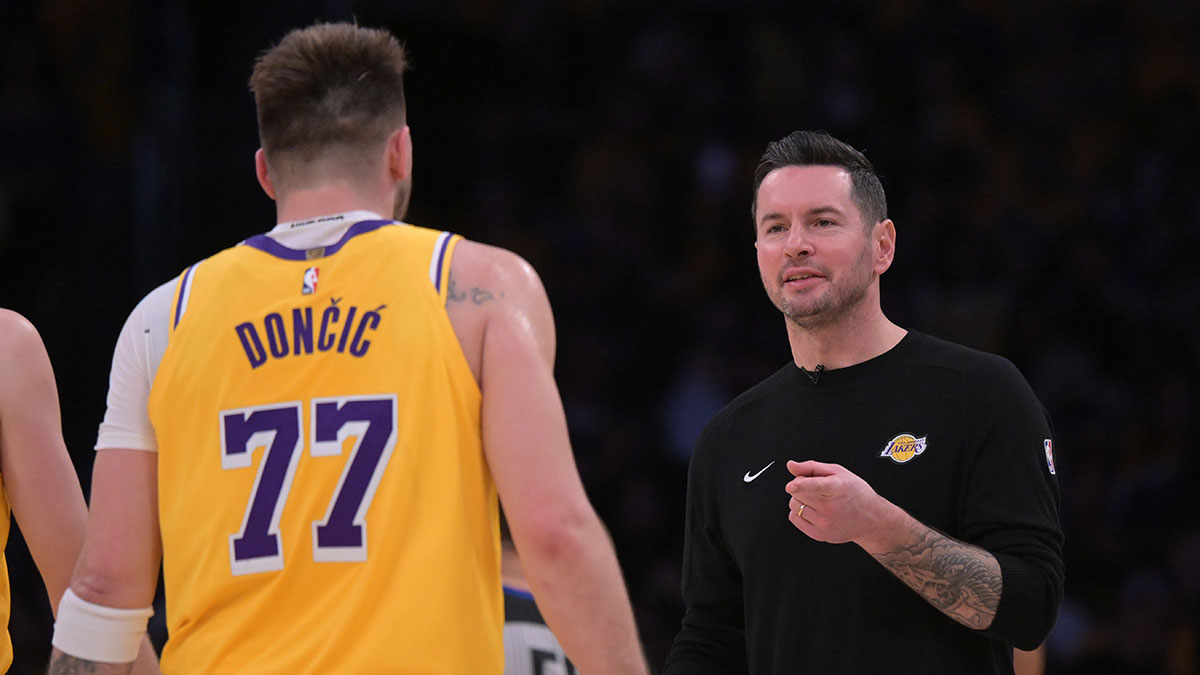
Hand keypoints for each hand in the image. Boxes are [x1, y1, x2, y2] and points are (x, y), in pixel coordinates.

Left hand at [784, 460, 898, 545]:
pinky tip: (813, 510)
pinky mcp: (819, 535)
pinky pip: (794, 518)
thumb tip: (791, 466)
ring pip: (794, 505)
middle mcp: (831, 508)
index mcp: (838, 489)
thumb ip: (812, 467)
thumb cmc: (856, 493)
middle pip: (798, 493)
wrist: (871, 519)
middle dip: (800, 486)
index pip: (817, 486)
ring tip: (816, 500)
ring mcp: (825, 524)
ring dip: (799, 499)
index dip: (802, 485)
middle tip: (815, 488)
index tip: (791, 486)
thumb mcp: (839, 472)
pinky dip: (798, 512)